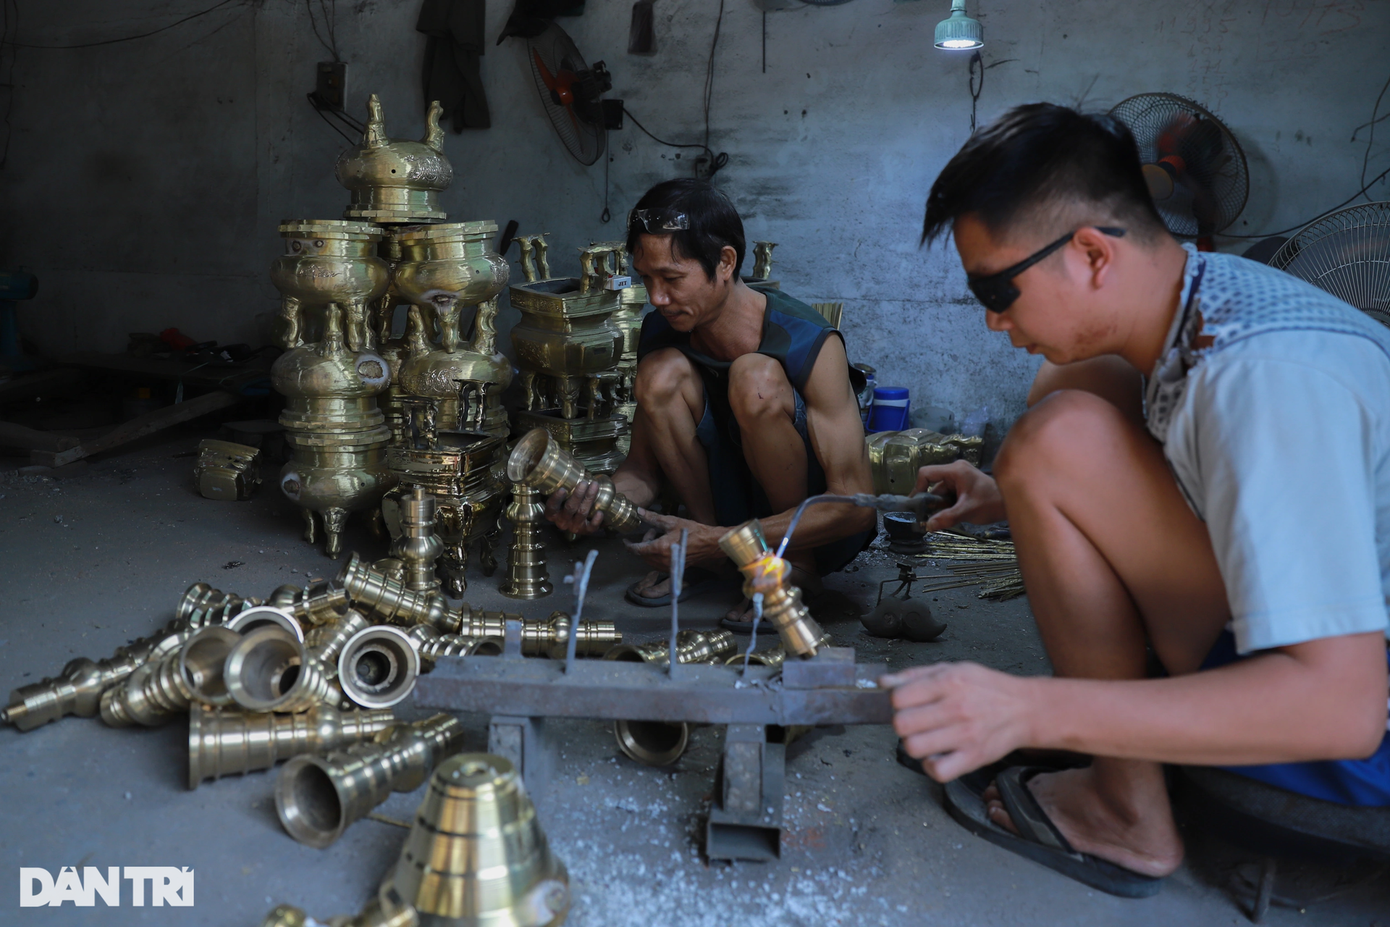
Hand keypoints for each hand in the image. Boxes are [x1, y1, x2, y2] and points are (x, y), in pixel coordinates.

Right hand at [543, 481, 605, 534]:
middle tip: (584, 483)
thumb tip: (564, 469)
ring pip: (582, 513)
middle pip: (570, 508)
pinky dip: (596, 520)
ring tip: (594, 486)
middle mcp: (562, 522)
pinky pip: (591, 528)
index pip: (552, 507)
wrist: (582, 516)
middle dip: (578, 495)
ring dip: (589, 499)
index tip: (563, 489)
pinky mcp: (586, 531)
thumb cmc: (570, 501)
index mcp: (553, 514)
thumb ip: (561, 487)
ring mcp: (574, 528)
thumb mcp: (562, 496)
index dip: (556, 499)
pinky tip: (600, 512)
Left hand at [623, 510, 719, 571]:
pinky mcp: (673, 568)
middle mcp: (661, 560)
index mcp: (659, 548)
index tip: (625, 541)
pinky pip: (657, 564)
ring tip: (660, 537)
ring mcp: (667, 566)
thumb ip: (652, 518)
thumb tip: (638, 511)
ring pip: (650, 560)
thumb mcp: (671, 521)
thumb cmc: (692, 531)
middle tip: (653, 531)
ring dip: (650, 549)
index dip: (629, 545)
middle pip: (643, 554)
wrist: (709, 544)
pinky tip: (664, 545)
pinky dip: (656, 555)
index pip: (637, 549)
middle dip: (644, 543)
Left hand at [880, 662, 1035, 781]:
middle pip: (902, 724)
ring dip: (914, 744)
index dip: (896, 702)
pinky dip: (931, 766)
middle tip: (915, 722)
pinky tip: (937, 754)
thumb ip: (915, 675)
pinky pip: (938, 771)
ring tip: (926, 737)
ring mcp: (965, 735)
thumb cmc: (987, 688)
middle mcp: (957, 707)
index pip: (899, 697)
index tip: (906, 704)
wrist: (1024, 709)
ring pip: (914, 747)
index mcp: (949, 682)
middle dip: (902, 723)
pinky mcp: (973, 757)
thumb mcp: (953, 668)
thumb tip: (883, 683)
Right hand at [915, 460, 1005, 530]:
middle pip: (934, 486)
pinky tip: (953, 515)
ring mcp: (960, 478)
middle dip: (933, 503)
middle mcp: (955, 471)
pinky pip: (949, 495)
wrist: (1011, 503)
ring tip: (947, 518)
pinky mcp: (963, 486)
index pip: (927, 473)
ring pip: (941, 493)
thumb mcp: (967, 511)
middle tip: (931, 518)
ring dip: (942, 506)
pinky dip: (948, 505)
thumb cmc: (991, 503)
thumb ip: (946, 517)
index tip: (917, 505)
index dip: (918, 488)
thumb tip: (927, 526)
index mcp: (955, 471)